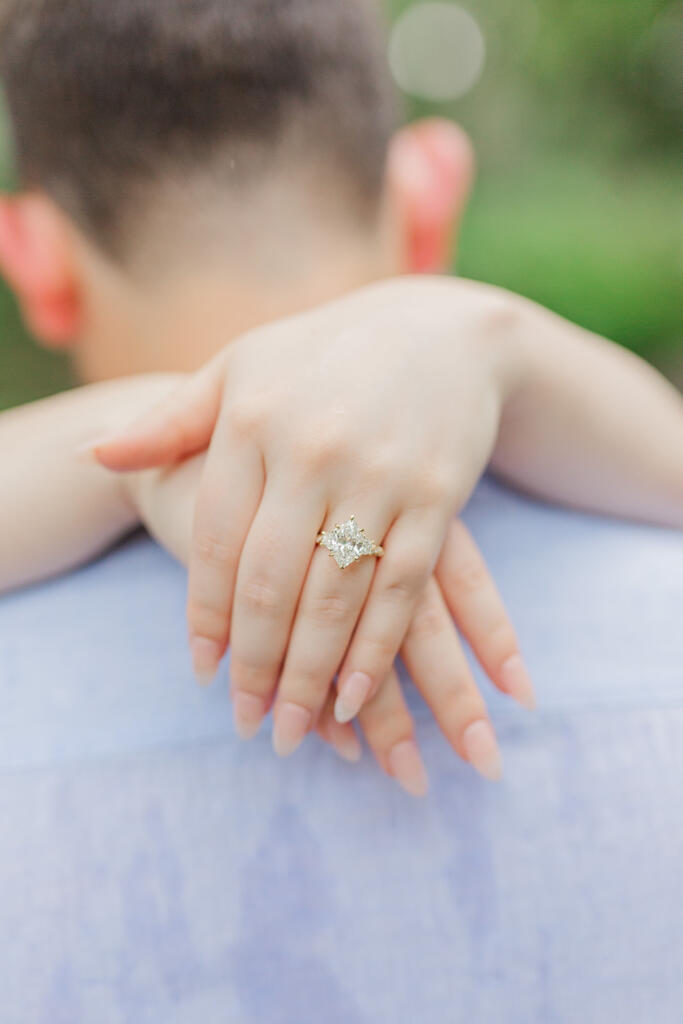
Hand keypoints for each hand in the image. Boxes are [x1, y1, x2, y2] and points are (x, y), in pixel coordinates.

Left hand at [96, 277, 526, 757]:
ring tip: (288, 729)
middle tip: (246, 723)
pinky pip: (400, 589)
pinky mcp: (438, 497)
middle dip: (255, 665)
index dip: (205, 615)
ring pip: (334, 598)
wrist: (441, 330)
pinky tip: (356, 697)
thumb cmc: (325, 354)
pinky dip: (376, 651)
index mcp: (253, 423)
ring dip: (309, 676)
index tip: (202, 672)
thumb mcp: (240, 367)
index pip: (216, 541)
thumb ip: (171, 420)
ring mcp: (380, 477)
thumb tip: (98, 455)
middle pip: (271, 584)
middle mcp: (313, 452)